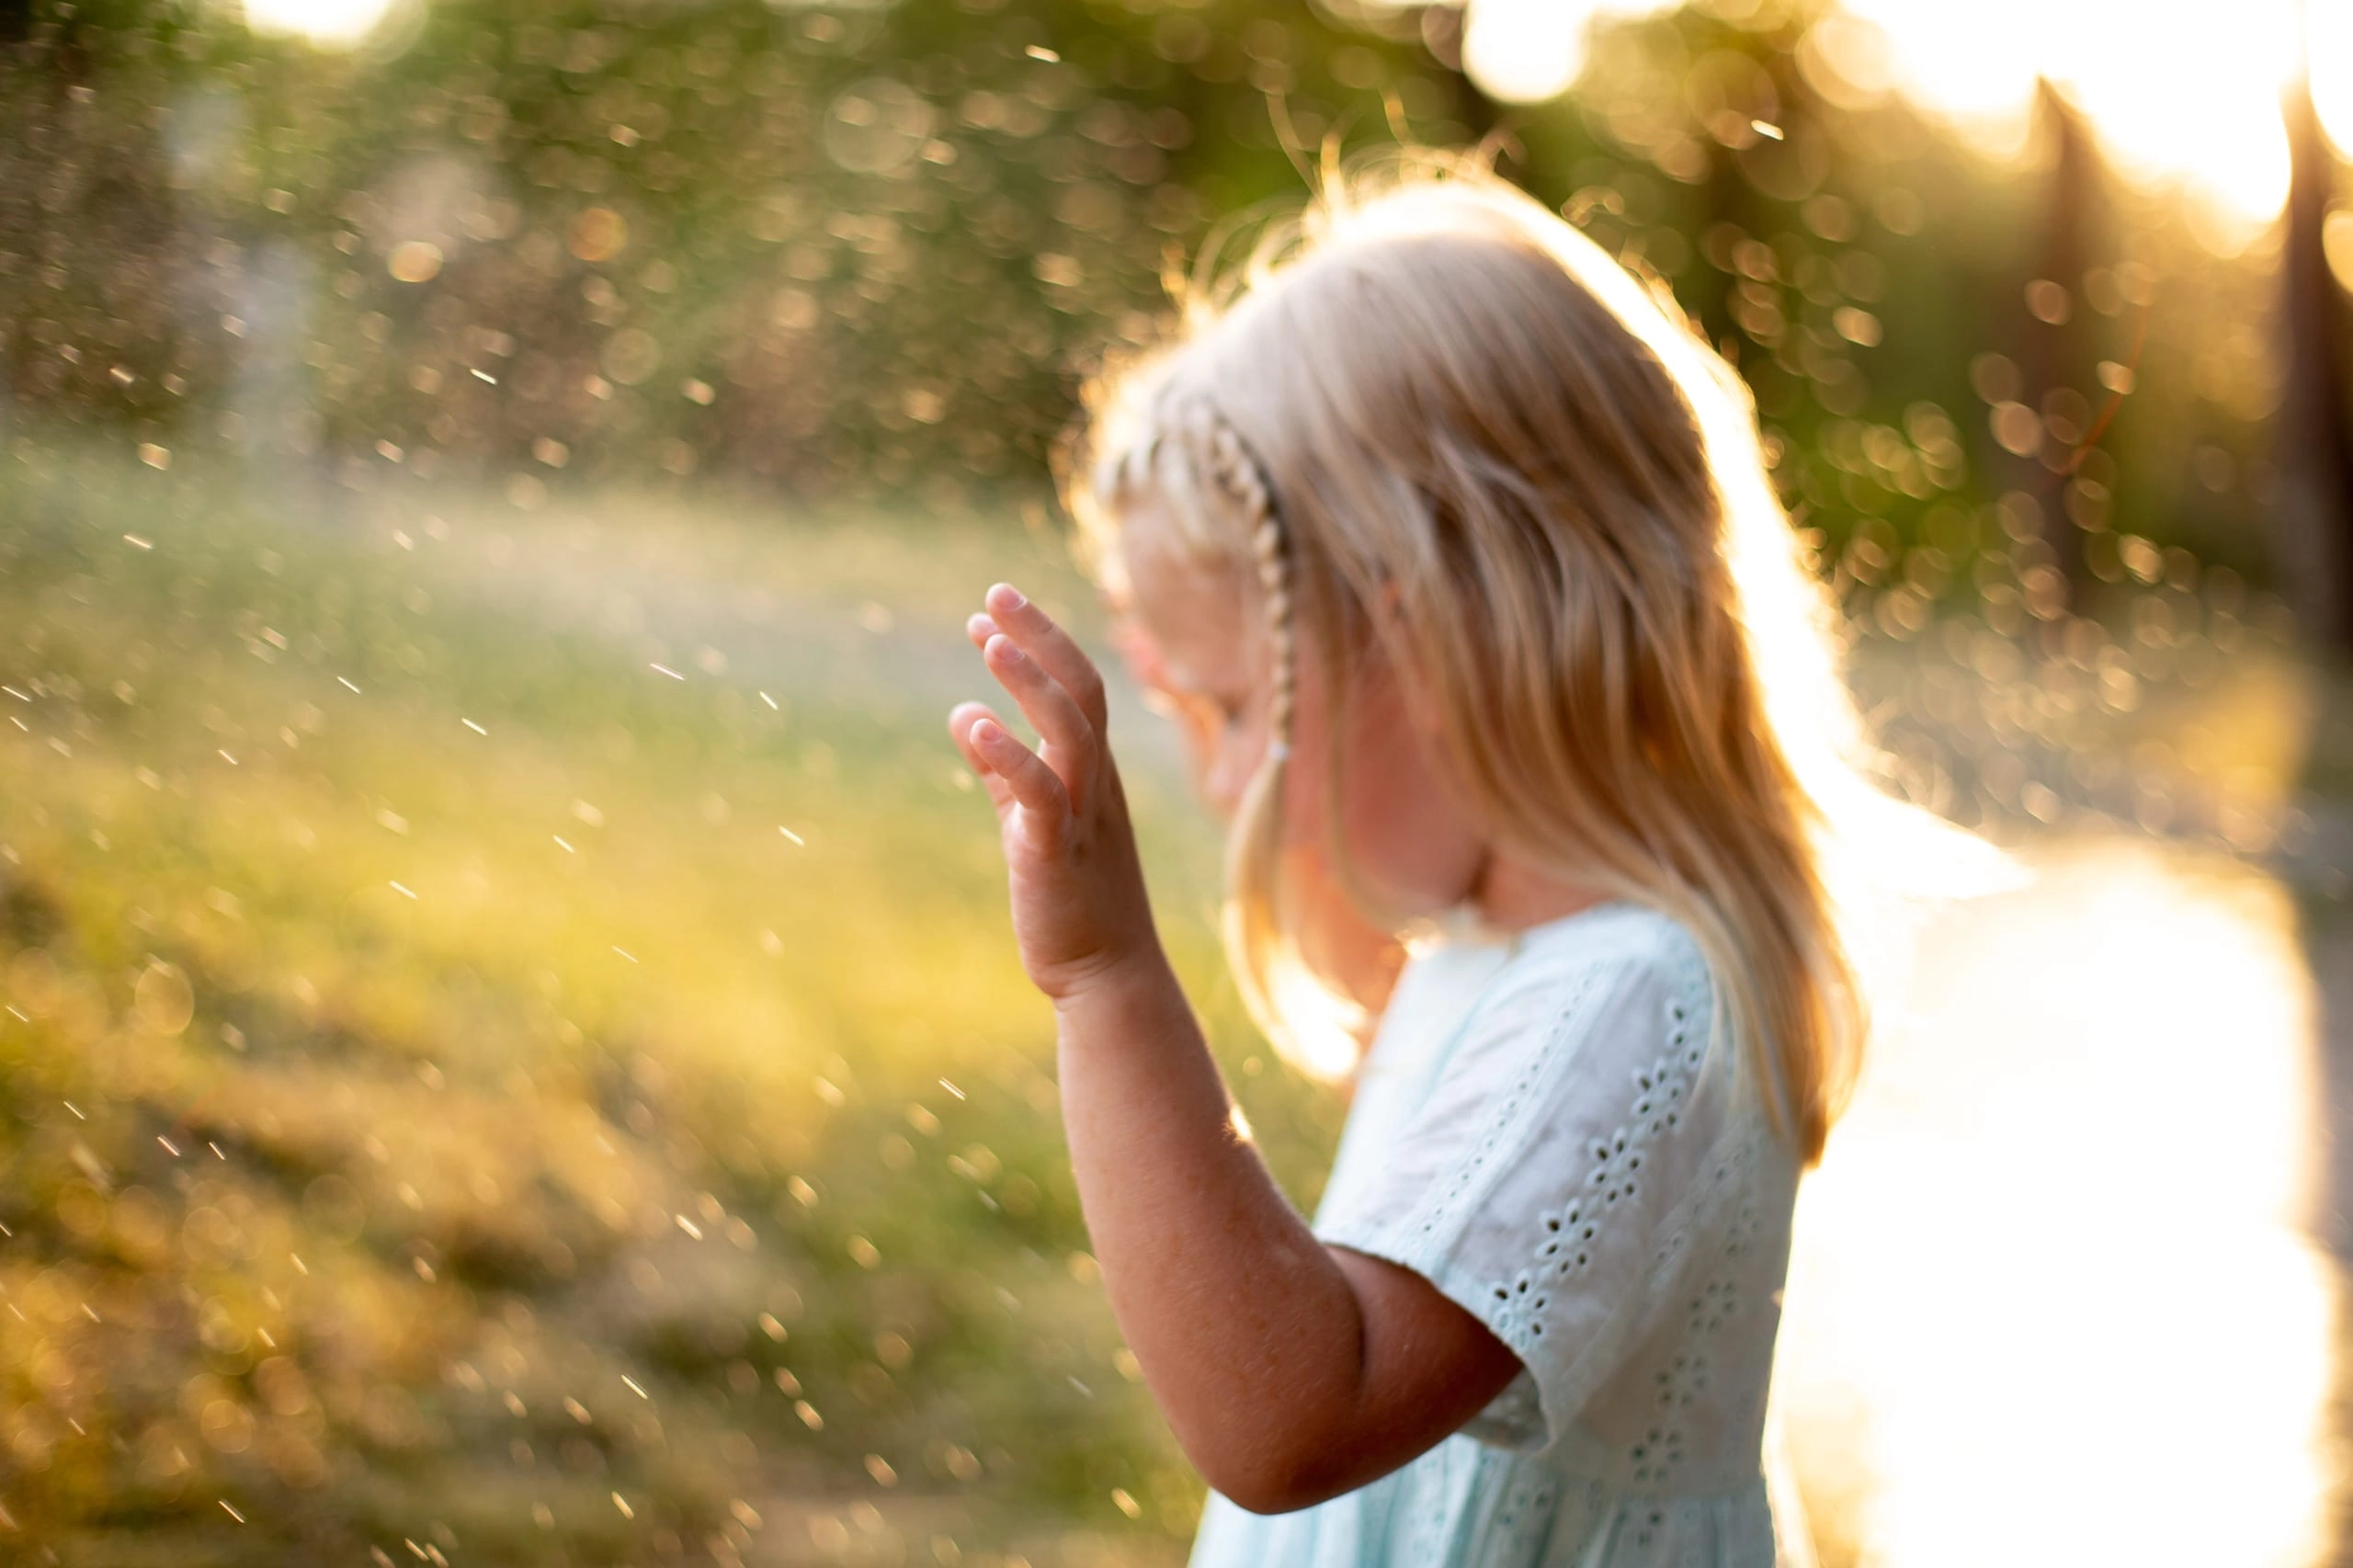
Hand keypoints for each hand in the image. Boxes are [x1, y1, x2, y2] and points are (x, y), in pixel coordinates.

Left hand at [948, 583, 1163, 1001]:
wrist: (1107, 975)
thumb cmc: (1072, 898)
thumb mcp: (1032, 819)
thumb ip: (1000, 768)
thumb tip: (964, 713)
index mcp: (1095, 771)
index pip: (1079, 688)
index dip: (1040, 642)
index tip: (993, 608)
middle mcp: (1096, 783)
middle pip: (1081, 691)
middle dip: (1039, 638)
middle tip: (993, 595)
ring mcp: (1082, 815)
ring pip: (1069, 731)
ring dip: (1029, 682)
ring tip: (988, 640)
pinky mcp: (1057, 852)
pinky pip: (1040, 793)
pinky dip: (1009, 755)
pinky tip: (972, 725)